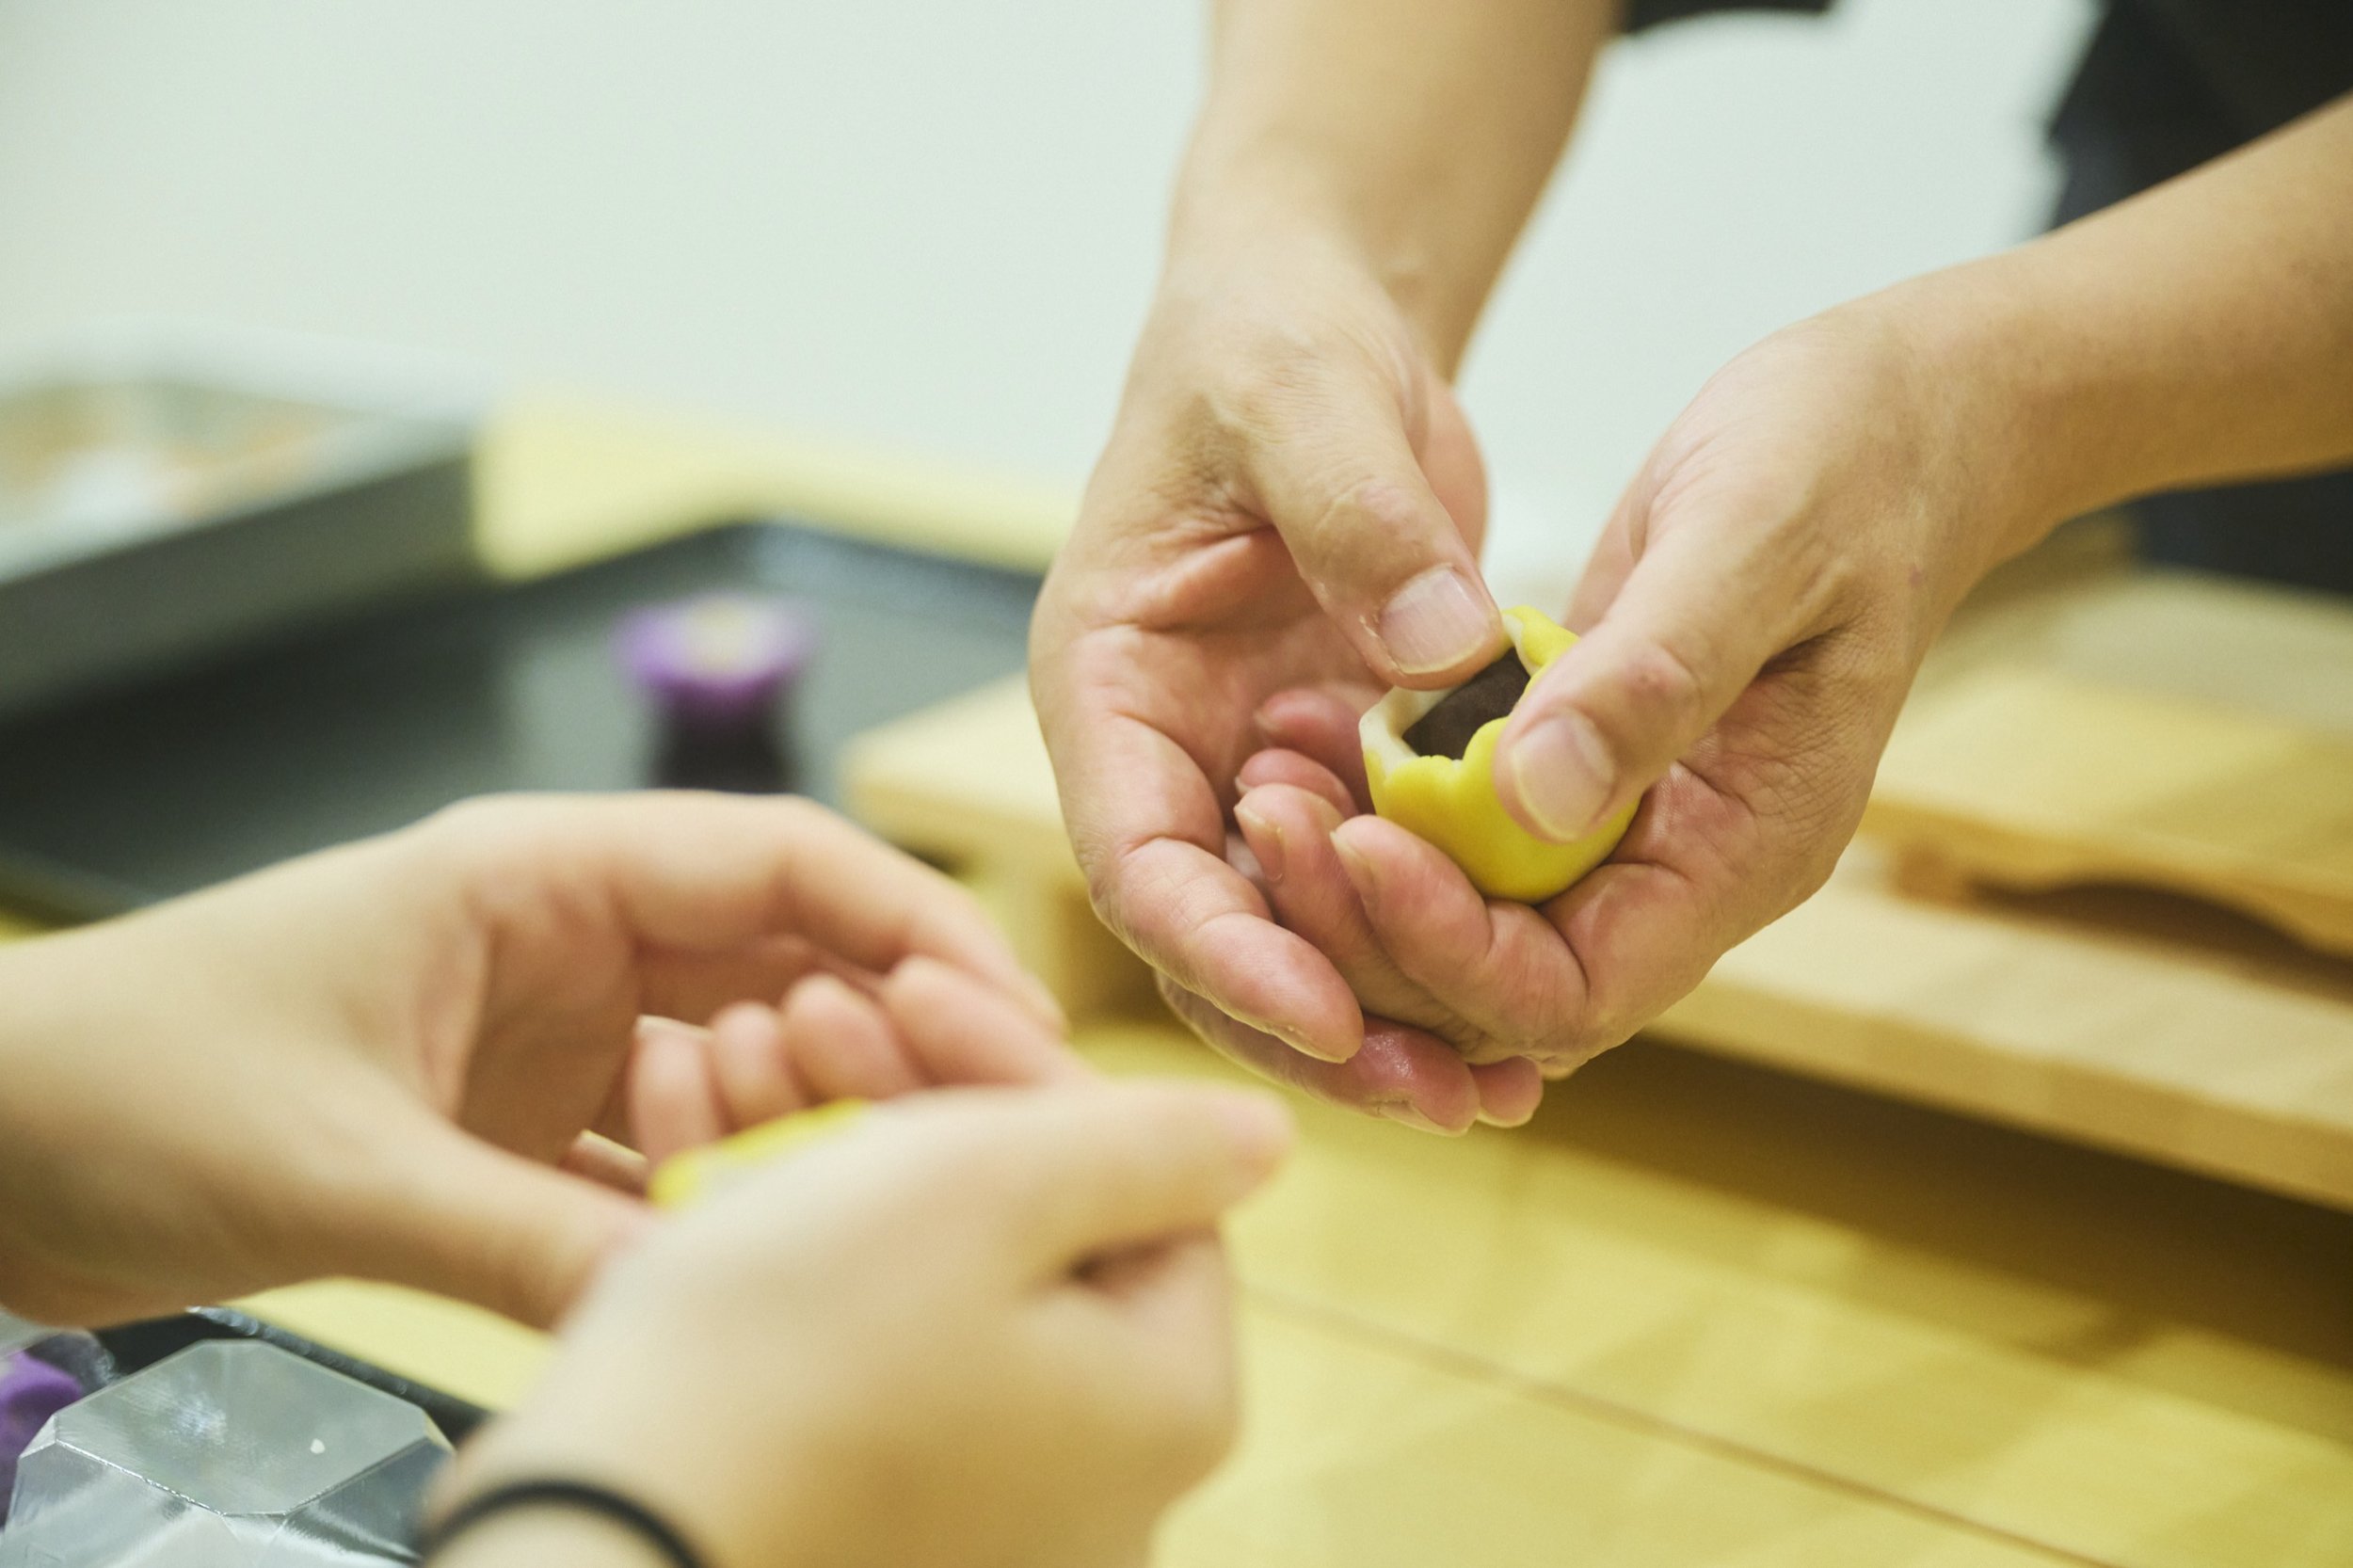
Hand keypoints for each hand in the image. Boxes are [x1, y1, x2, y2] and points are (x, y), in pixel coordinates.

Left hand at [0, 793, 1069, 1327]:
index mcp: (538, 873)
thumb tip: (701, 1324)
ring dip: (799, 1130)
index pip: (780, 863)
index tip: (1007, 1024)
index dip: (913, 931)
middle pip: (787, 960)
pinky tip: (745, 1258)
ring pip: (738, 1061)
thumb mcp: (340, 1167)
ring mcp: (546, 1031)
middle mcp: (567, 937)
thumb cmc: (126, 1085)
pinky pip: (659, 1155)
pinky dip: (708, 1202)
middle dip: (891, 1039)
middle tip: (983, 1139)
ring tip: (859, 1206)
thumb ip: (528, 1243)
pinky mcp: (513, 1120)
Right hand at [438, 1081, 1292, 1567]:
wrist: (590, 1545)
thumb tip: (1264, 1134)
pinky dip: (784, 1241)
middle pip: (1026, 1224)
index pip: (1140, 1182)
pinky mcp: (859, 1518)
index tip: (913, 985)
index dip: (1019, 1064)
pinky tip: (698, 1135)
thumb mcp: (991, 1191)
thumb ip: (1154, 1145)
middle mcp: (1094, 1480)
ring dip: (829, 1140)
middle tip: (812, 1008)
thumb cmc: (794, 1356)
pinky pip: (848, 1347)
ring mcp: (975, 1514)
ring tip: (728, 1050)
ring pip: (919, 1272)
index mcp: (1165, 1399)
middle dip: (908, 1093)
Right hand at [1031, 231, 1544, 1133]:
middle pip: (1214, 934)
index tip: (1332, 1014)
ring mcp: (1250, 766)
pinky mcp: (1339, 765)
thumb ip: (1361, 518)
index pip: (1136, 855)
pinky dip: (1439, 946)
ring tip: (1498, 1089)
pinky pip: (1378, 885)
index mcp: (1105, 680)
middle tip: (1443, 1094)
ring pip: (1295, 936)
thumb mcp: (1305, 396)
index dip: (1223, 949)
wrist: (1318, 316)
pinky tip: (1526, 1007)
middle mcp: (1167, 748)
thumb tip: (1446, 658)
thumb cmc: (1269, 336)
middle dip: (1316, 1027)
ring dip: (1387, 1017)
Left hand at [1232, 302, 2012, 1075]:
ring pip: (1465, 925)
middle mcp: (1680, 869)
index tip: (1353, 838)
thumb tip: (1536, 799)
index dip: (1448, 946)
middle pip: (1494, 989)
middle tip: (1265, 817)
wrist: (1893, 418)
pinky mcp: (1580, 771)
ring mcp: (1629, 829)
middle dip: (1370, 928)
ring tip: (1268, 780)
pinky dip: (1380, 807)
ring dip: (1357, 881)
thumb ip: (1655, 675)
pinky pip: (1461, 840)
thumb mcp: (1755, 542)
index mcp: (1743, 853)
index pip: (1571, 992)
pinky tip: (1307, 736)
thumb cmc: (1845, 461)